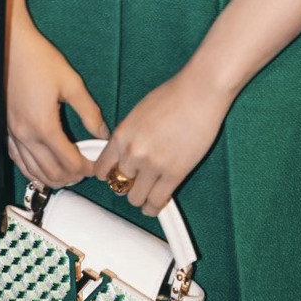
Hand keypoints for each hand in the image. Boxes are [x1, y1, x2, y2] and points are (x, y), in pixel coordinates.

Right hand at [6, 14, 107, 190]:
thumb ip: (89, 112)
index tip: (96, 164)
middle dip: (72, 176)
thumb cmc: (39, 59)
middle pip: (52, 172)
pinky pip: (18, 160)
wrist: (10, 44)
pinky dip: (32, 170)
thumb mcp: (71, 83)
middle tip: (86, 170)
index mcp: (44, 125)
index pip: (70, 162)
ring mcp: (14, 134)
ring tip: (69, 174)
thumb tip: (103, 133)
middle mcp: (26, 135)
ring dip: (53, 178)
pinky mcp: (7, 129)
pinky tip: (42, 170)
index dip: (87, 168)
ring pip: (34, 171)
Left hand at [93, 67, 231, 217]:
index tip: (114, 177)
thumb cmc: (173, 96)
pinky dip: (154, 207)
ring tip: (146, 194)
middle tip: (136, 184)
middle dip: (126, 186)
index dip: (108, 176)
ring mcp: (152, 165)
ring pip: (135, 198)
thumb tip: (125, 153)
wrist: (198, 93)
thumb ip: (129, 136)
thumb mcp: (138, 113)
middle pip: (118, 185)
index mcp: (121, 135)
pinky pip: (157, 202)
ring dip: (140, 198)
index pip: (102, 169)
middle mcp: (132, 152)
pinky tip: (155, 206)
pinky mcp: (174, 174)